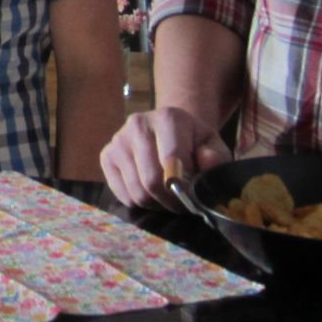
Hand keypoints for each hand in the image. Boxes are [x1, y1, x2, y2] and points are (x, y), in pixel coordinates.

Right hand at [99, 105, 230, 210]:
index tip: (192, 197)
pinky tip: (150, 193)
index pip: (171, 161)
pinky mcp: (106, 156)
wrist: (168, 130)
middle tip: (181, 204)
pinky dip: (139, 203)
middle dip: (170, 200)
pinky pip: (122, 194)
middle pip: (151, 181)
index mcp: (167, 118)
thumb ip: (216, 155)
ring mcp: (118, 140)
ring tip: (167, 198)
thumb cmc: (193, 142)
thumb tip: (207, 161)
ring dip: (155, 204)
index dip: (183, 187)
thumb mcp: (212, 146)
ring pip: (137, 192)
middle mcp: (138, 124)